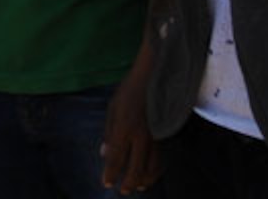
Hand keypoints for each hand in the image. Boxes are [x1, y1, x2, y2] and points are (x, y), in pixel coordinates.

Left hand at [101, 57, 161, 191]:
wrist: (153, 79)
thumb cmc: (128, 92)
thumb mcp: (112, 109)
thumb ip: (109, 133)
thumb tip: (104, 154)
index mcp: (124, 128)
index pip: (116, 157)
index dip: (111, 173)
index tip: (106, 183)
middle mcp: (140, 136)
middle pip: (136, 167)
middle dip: (128, 182)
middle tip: (122, 190)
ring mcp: (155, 137)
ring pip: (152, 167)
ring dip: (144, 179)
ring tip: (137, 186)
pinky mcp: (164, 136)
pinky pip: (161, 159)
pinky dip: (156, 171)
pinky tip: (151, 175)